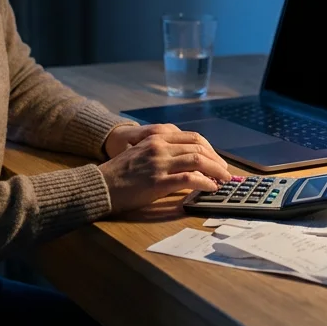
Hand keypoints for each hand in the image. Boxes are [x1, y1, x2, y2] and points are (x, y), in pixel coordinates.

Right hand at [98, 128, 232, 213]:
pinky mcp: (158, 181)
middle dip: (217, 160)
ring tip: (223, 180)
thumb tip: (188, 164)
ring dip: (216, 171)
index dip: (210, 149)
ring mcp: (159, 163)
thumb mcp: (141, 153)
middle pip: (198, 146)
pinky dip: (204, 183)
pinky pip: (189, 179)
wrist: (101, 185)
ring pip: (198, 160)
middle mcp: (160, 147)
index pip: (192, 137)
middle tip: (226, 172)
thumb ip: (162, 152)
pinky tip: (210, 188)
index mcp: (157, 138)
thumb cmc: (120, 173)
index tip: (218, 160)